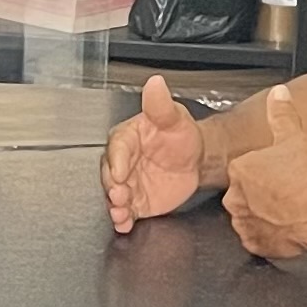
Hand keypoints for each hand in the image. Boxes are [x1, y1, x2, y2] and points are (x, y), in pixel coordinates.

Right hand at [103, 72, 204, 232]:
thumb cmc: (181, 135)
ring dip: (115, 206)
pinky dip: (123, 219)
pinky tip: (125, 224)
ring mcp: (127, 183)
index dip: (117, 161)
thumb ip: (161, 105)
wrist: (196, 158)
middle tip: (119, 195)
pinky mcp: (135, 201)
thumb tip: (155, 83)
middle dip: (112, 187)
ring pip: (114, 196)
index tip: (119, 172)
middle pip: (109, 175)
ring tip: (121, 214)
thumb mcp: (174, 118)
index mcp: (127, 138)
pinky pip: (125, 211)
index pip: (117, 149)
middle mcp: (122, 162)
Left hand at [220, 90, 306, 259]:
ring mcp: (245, 224)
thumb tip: (279, 94)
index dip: (265, 170)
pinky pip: (258, 239)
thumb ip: (282, 113)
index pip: (245, 168)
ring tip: (287, 209)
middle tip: (285, 190)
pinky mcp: (256, 245)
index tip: (280, 172)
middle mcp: (236, 198)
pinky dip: (270, 235)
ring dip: (263, 214)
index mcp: (240, 169)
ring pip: (249, 217)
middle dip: (260, 192)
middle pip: (244, 193)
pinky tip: (287, 226)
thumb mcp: (295, 136)